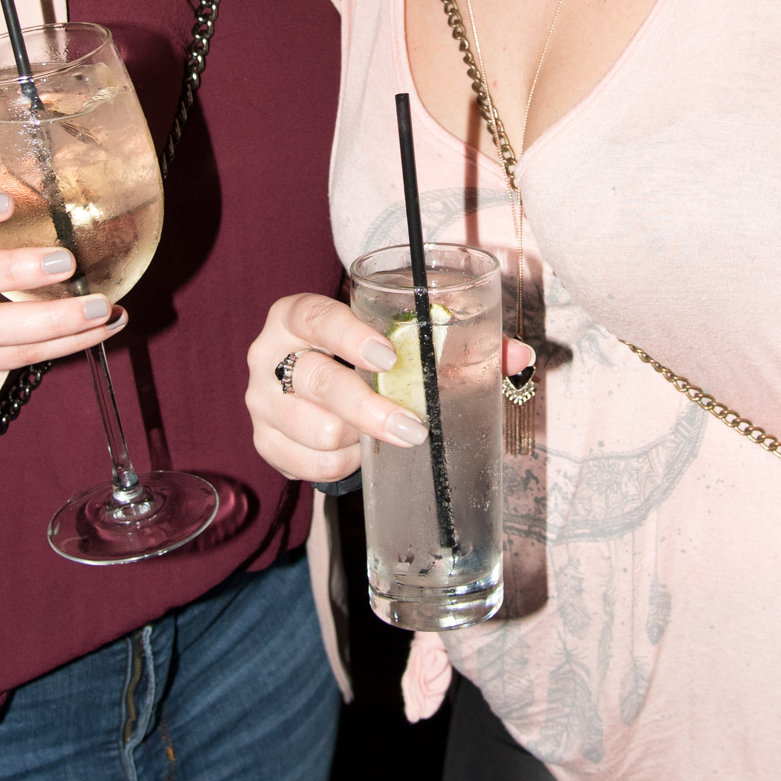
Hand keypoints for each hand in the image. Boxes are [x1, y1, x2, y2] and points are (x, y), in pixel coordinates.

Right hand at [245, 293, 535, 483]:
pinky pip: (308, 465)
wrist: (313, 392)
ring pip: (314, 429)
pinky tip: (355, 454)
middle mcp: (269, 354)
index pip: (315, 317)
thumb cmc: (367, 358)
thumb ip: (458, 344)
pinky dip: (340, 465)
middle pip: (316, 380)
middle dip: (368, 409)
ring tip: (381, 436)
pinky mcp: (263, 443)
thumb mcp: (399, 343)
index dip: (349, 336)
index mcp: (297, 315)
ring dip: (358, 440)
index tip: (389, 357)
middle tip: (413, 428)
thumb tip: (520, 357)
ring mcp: (260, 401)